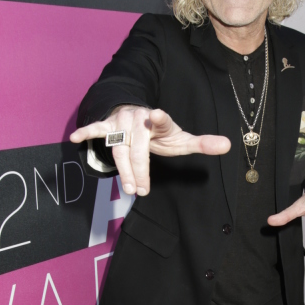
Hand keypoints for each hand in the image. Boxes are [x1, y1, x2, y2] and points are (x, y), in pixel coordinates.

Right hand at [70, 105, 229, 194]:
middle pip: (137, 149)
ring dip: (122, 170)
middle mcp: (138, 120)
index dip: (158, 119)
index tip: (156, 114)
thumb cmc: (159, 131)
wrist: (136, 113)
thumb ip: (202, 143)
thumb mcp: (180, 137)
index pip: (160, 122)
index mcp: (158, 122)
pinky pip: (96, 130)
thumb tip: (228, 145)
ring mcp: (121, 123)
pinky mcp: (107, 125)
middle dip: (139, 171)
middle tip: (142, 191)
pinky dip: (86, 132)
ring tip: (129, 189)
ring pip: (119, 149)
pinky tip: (75, 138)